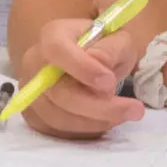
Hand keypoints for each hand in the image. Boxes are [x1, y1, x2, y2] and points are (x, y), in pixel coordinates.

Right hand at [14, 0, 166, 138]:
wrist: (88, 61)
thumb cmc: (103, 47)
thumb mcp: (117, 39)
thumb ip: (111, 48)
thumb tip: (101, 63)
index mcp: (52, 36)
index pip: (57, 50)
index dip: (81, 67)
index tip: (110, 82)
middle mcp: (34, 63)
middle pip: (59, 92)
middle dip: (99, 106)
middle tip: (135, 110)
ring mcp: (32, 92)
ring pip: (59, 116)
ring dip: (96, 120)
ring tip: (126, 113)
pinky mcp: (36, 115)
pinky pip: (58, 130)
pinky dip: (86, 129)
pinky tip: (108, 120)